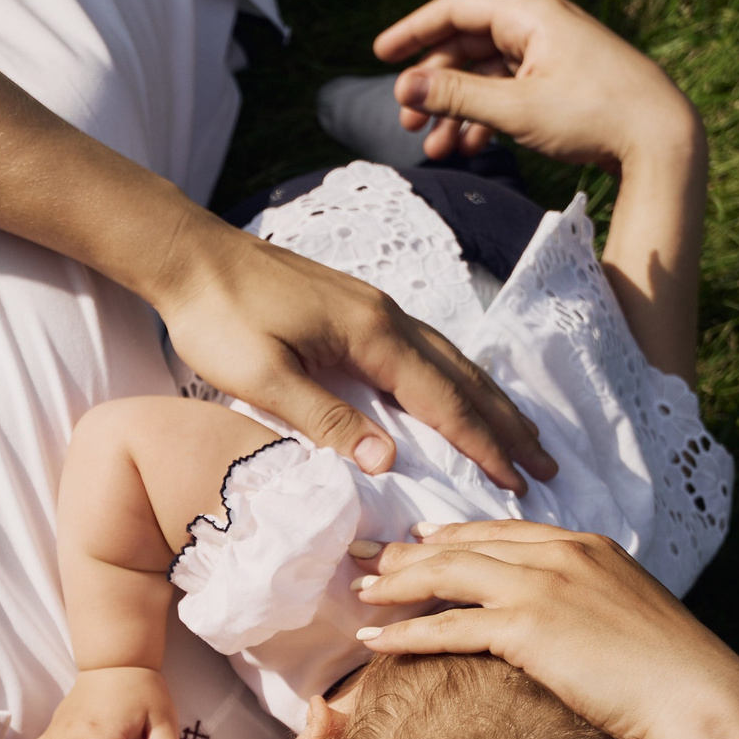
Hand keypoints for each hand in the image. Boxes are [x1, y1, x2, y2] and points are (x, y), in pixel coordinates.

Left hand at [151, 222, 557, 491]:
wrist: (192, 256)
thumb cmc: (218, 317)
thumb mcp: (263, 377)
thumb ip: (324, 418)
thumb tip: (385, 462)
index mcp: (371, 335)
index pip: (442, 400)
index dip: (482, 444)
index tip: (516, 481)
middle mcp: (387, 317)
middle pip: (462, 378)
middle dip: (506, 425)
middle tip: (545, 466)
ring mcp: (375, 309)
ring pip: (449, 360)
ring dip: (488, 401)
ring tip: (521, 434)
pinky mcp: (358, 309)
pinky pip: (425, 351)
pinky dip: (455, 380)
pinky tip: (458, 393)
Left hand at [354, 520, 738, 738]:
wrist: (699, 694)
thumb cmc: (671, 672)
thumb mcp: (628, 617)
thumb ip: (589, 605)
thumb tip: (564, 625)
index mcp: (587, 545)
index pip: (502, 531)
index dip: (452, 534)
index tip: (415, 540)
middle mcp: (561, 553)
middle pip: (465, 544)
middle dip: (408, 552)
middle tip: (364, 557)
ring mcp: (543, 585)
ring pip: (448, 574)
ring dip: (396, 584)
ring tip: (359, 592)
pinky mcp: (528, 626)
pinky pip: (449, 625)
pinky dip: (405, 631)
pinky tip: (373, 639)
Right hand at [374, 0, 700, 171]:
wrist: (660, 138)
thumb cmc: (595, 114)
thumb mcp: (517, 108)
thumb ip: (457, 96)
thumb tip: (403, 87)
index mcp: (530, 13)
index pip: (457, 8)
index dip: (414, 31)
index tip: (381, 57)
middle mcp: (539, 25)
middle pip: (467, 43)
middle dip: (433, 84)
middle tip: (406, 122)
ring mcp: (550, 53)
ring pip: (485, 73)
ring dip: (456, 109)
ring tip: (436, 148)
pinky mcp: (560, 81)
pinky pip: (508, 90)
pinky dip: (484, 117)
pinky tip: (470, 147)